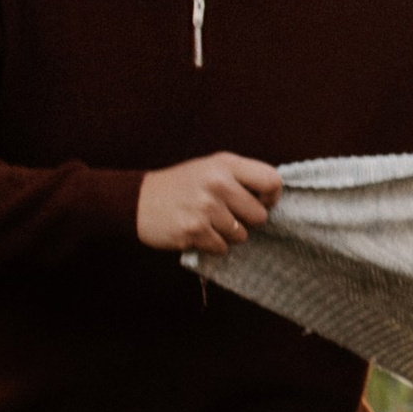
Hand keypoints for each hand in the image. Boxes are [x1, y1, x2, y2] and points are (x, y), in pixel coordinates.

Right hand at [137, 151, 282, 253]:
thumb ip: (242, 177)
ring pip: (242, 235)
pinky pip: (222, 247)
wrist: (137, 200)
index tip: (259, 201)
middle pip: (260, 215)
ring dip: (227, 234)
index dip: (271, 197)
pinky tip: (197, 231)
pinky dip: (212, 244)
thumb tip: (275, 196)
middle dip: (246, 220)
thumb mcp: (211, 168)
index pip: (272, 181)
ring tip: (207, 221)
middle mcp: (217, 183)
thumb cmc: (182, 186)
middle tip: (225, 214)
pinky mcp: (194, 230)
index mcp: (225, 164)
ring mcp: (205, 207)